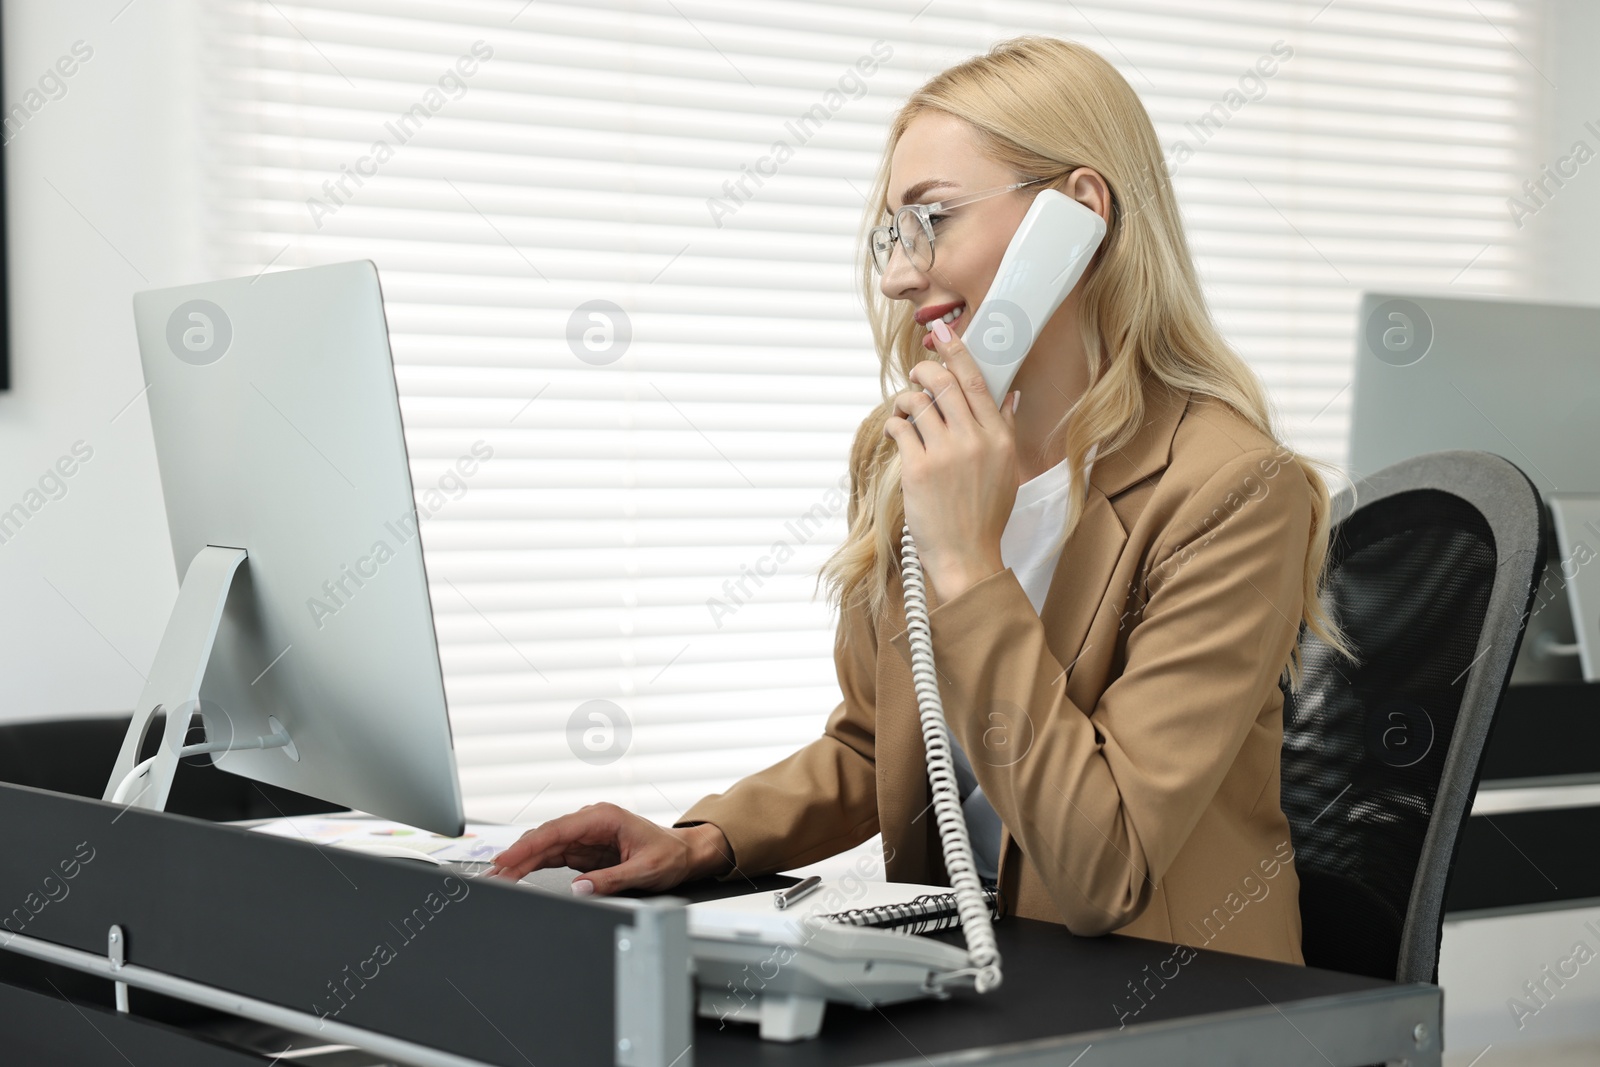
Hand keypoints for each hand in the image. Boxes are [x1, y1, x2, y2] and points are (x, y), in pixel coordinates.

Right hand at [483, 802, 732, 895]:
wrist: (684, 855)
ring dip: (521, 863)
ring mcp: (585, 837)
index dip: (528, 845)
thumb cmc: (669, 855)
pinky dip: (533, 866)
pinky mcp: (583, 852)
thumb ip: (611, 879)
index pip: (557, 830)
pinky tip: (516, 876)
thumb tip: (580, 888)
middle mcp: (590, 823)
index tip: (506, 858)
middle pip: (545, 839)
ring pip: (544, 848)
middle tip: (493, 876)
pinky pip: (552, 857)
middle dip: (517, 856)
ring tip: (498, 879)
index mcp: (603, 818)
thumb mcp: (644, 870)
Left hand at [882, 319, 1020, 602]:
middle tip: (917, 375)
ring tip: (905, 414)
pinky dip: (893, 425)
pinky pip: (900, 427)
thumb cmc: (985, 516)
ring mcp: (946, 453)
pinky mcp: (919, 469)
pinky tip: (896, 433)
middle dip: (925, 370)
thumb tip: (1009, 395)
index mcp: (999, 437)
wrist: (967, 556)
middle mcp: (975, 440)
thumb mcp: (1007, 470)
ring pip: (918, 402)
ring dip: (906, 401)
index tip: (944, 331)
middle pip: (944, 383)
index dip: (958, 351)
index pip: (977, 381)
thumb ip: (1004, 429)